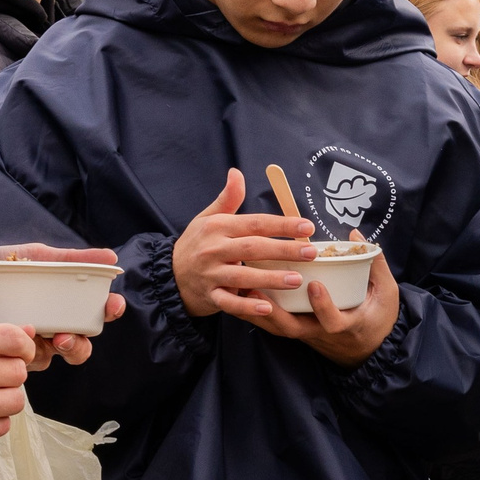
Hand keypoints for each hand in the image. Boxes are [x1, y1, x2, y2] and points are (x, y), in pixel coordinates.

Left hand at [0, 243, 128, 369]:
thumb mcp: (36, 256)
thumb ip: (71, 258)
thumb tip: (110, 257)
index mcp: (64, 303)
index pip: (96, 312)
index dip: (109, 311)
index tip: (112, 305)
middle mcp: (53, 327)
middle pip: (81, 344)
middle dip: (81, 343)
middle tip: (67, 336)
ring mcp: (32, 344)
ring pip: (55, 358)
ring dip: (53, 351)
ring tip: (45, 340)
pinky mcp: (10, 357)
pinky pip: (24, 362)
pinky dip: (22, 351)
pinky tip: (13, 337)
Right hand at [172, 168, 315, 320]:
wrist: (168, 275)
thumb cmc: (195, 244)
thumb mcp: (207, 218)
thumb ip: (227, 198)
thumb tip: (236, 173)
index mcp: (218, 227)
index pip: (255, 223)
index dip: (281, 224)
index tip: (307, 226)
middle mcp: (214, 249)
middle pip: (253, 248)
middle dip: (283, 249)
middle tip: (311, 252)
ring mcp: (211, 274)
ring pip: (243, 276)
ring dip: (270, 278)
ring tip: (297, 279)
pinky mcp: (210, 296)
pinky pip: (230, 302)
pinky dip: (247, 306)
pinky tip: (267, 306)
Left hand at [253, 251, 397, 366]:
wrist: (372, 350)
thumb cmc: (380, 317)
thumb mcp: (387, 292)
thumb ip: (375, 264)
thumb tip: (355, 235)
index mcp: (348, 325)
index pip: (332, 321)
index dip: (323, 306)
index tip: (315, 285)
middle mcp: (323, 334)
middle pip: (293, 329)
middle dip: (273, 312)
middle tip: (257, 289)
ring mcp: (308, 335)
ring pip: (279, 329)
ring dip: (258, 312)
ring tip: (242, 288)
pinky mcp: (299, 333)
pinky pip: (275, 326)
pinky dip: (257, 313)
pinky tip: (242, 294)